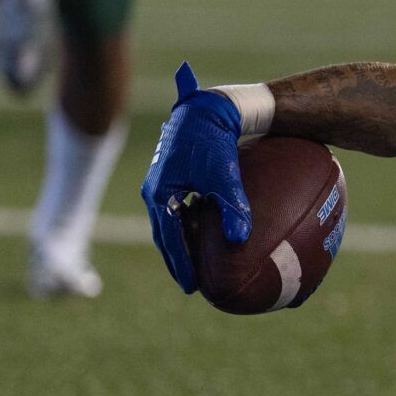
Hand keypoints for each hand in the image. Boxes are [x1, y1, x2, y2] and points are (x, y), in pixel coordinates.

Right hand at [141, 63, 250, 292]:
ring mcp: (161, 182)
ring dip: (179, 243)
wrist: (207, 108)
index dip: (181, 264)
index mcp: (160, 194)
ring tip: (193, 264)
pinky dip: (186, 225)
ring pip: (169, 222)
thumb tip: (240, 239)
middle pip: (164, 234)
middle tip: (191, 283)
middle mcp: (155, 190)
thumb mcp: (224, 175)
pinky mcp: (173, 175)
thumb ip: (232, 206)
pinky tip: (202, 234)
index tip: (192, 287)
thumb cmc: (214, 140)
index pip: (170, 238)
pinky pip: (177, 208)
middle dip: (177, 260)